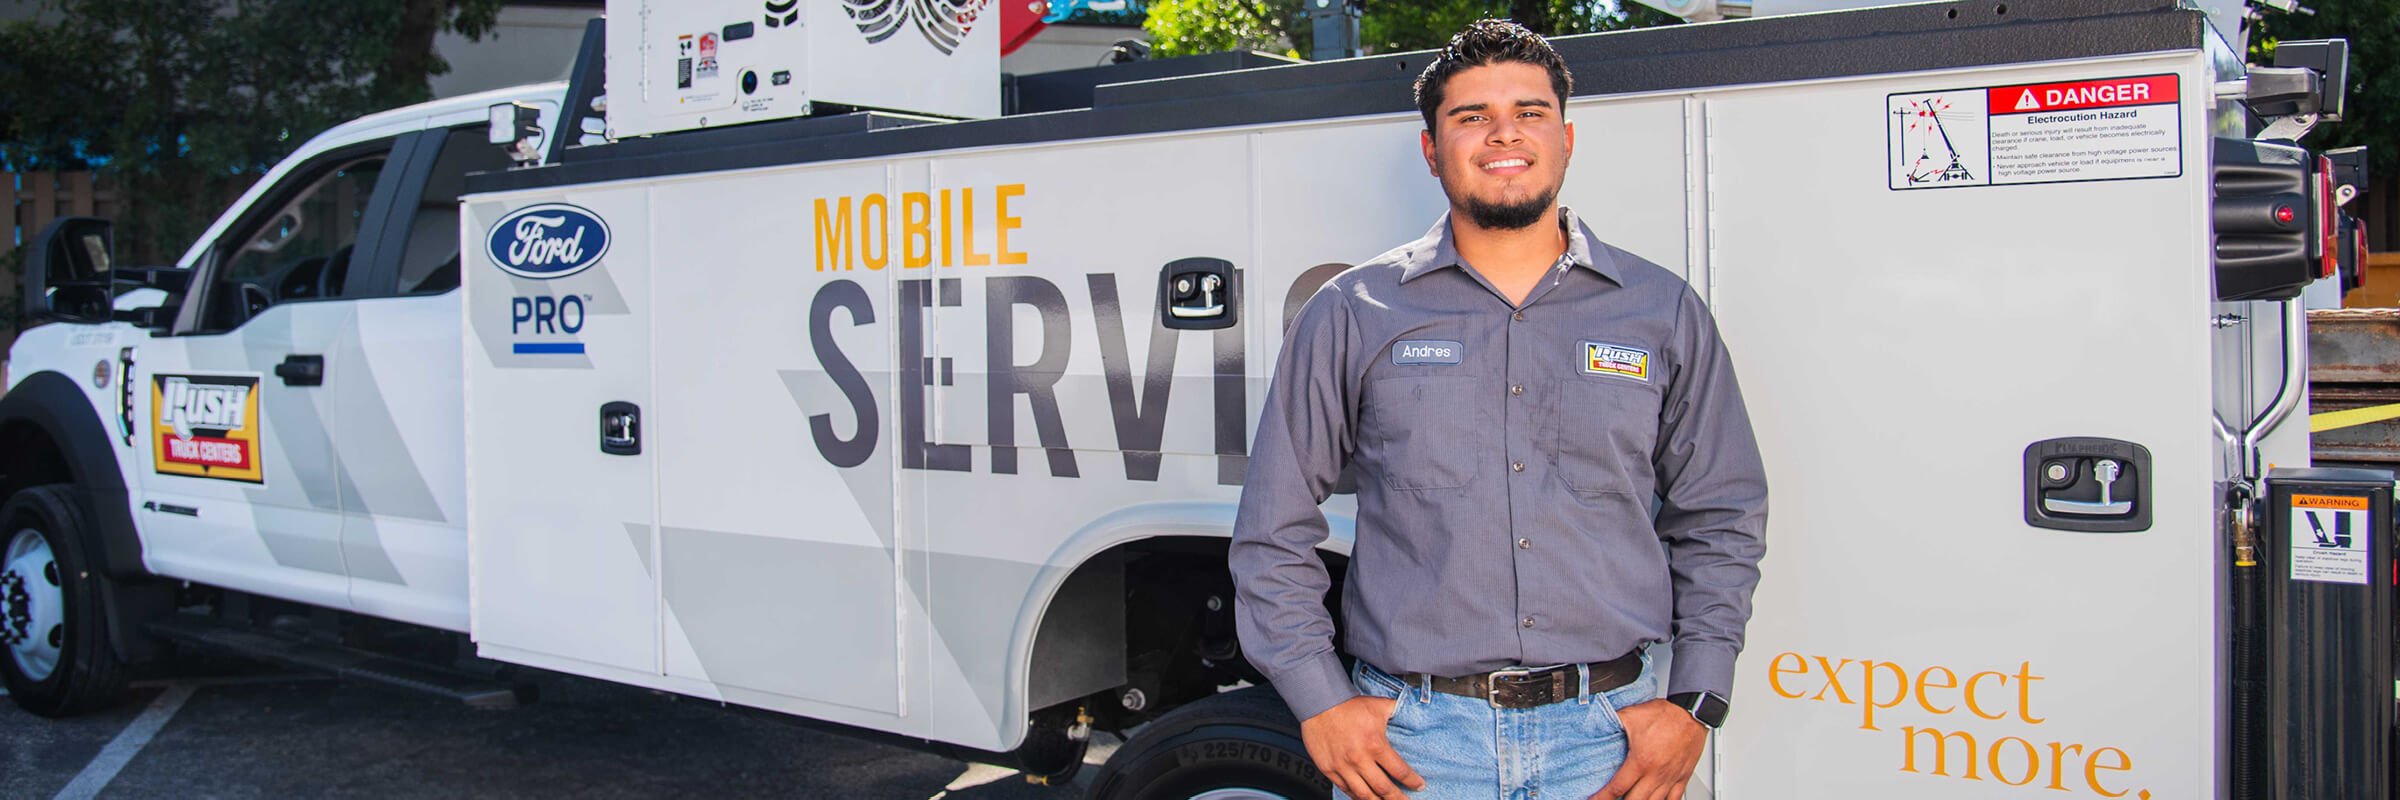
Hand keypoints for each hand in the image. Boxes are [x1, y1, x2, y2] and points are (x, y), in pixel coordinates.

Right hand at [1299, 695, 1425, 798]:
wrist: (1319, 702)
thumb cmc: (1348, 705)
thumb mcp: (1379, 705)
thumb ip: (1397, 710)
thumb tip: (1412, 708)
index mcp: (1375, 745)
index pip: (1400, 771)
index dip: (1412, 782)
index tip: (1419, 786)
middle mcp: (1359, 759)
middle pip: (1384, 789)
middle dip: (1398, 799)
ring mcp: (1343, 767)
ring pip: (1364, 794)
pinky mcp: (1329, 769)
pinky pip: (1345, 789)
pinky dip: (1357, 796)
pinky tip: (1364, 797)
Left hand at [1590, 699, 1707, 799]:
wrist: (1692, 713)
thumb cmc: (1666, 715)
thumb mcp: (1631, 715)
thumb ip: (1611, 722)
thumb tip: (1594, 725)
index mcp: (1641, 761)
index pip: (1617, 788)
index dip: (1602, 798)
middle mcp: (1656, 773)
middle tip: (1612, 799)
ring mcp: (1670, 778)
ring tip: (1631, 799)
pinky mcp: (1683, 778)